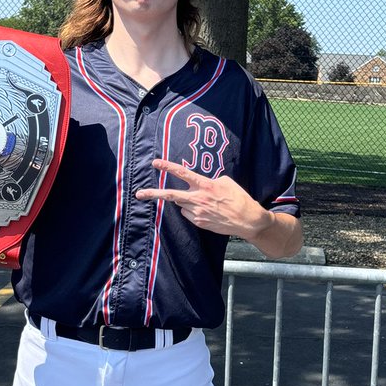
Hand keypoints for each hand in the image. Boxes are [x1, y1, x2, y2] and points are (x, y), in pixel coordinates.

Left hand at [135, 158, 269, 239]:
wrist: (247, 220)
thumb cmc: (239, 198)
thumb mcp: (226, 182)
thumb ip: (209, 181)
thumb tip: (199, 185)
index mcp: (205, 185)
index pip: (183, 173)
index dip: (168, 167)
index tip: (156, 163)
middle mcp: (198, 198)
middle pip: (171, 195)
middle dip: (153, 194)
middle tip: (139, 194)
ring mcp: (197, 212)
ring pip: (182, 204)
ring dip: (187, 201)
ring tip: (206, 203)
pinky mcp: (199, 222)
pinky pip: (189, 214)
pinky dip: (194, 211)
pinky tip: (208, 211)